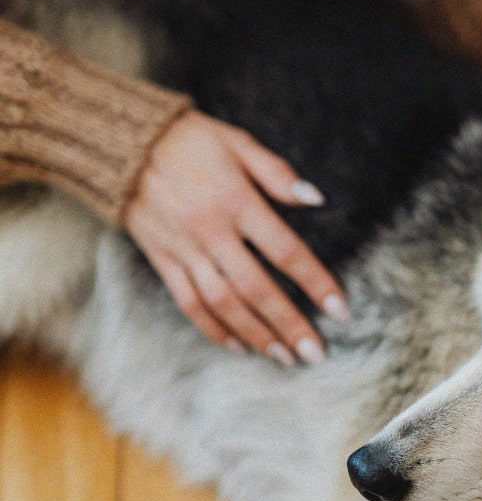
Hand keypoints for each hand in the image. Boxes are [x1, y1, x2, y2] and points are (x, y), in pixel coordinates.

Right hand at [123, 110, 347, 365]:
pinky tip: (239, 346)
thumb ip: (277, 173)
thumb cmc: (191, 141)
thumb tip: (316, 199)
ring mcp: (183, 250)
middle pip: (255, 288)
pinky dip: (214, 329)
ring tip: (285, 359)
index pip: (285, 250)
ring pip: (222, 304)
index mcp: (236, 201)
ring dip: (256, 335)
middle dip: (289, 324)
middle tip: (316, 354)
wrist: (122, 143)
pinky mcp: (161, 260)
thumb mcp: (238, 143)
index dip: (316, 282)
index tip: (341, 309)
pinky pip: (188, 303)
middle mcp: (210, 231)